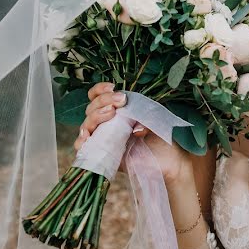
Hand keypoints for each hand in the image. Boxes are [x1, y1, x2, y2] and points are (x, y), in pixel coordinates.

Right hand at [73, 82, 193, 185]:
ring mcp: (102, 140)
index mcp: (115, 113)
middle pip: (91, 109)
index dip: (99, 90)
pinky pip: (83, 149)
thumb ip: (140, 115)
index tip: (112, 87)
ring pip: (86, 125)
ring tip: (111, 112)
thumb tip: (132, 125)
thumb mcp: (151, 120)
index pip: (97, 98)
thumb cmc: (159, 139)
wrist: (168, 162)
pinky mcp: (101, 157)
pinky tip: (87, 135)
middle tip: (121, 100)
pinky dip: (80, 141)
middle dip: (103, 100)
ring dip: (95, 116)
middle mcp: (106, 125)